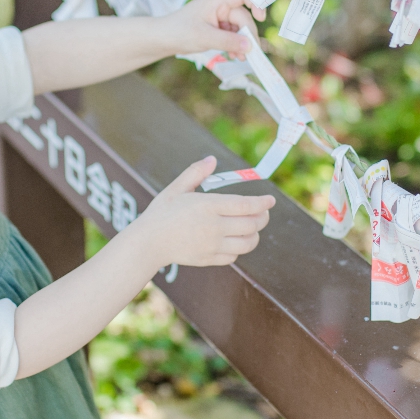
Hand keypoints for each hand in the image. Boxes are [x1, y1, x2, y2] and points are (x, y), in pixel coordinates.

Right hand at [131, 156, 274, 266]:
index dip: (262, 203)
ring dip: (255, 234)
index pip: (245, 205)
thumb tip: (212, 159)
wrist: (149, 242)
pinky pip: (234, 256)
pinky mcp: (209, 258)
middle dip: (262, 217)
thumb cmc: (162, 212)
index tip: (270, 200)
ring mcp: (212, 245)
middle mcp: (213, 226)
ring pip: (247, 243)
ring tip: (252, 227)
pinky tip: (234, 240)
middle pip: (251, 224)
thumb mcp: (176, 189)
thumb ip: (195, 173)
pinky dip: (239, 248)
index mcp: (207, 206)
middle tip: (263, 213)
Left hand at [161, 0, 267, 58]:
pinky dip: (235, 45)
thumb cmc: (179, 32)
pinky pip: (232, 35)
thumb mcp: (205, 37)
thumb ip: (228, 41)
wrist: (163, 39)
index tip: (261, 18)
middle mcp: (220, 6)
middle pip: (243, 17)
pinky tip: (236, 56)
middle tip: (251, 52)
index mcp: (217, 0)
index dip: (256, 2)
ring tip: (242, 58)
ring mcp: (219, 17)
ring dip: (242, 43)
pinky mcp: (217, 28)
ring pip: (239, 28)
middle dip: (248, 34)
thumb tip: (250, 46)